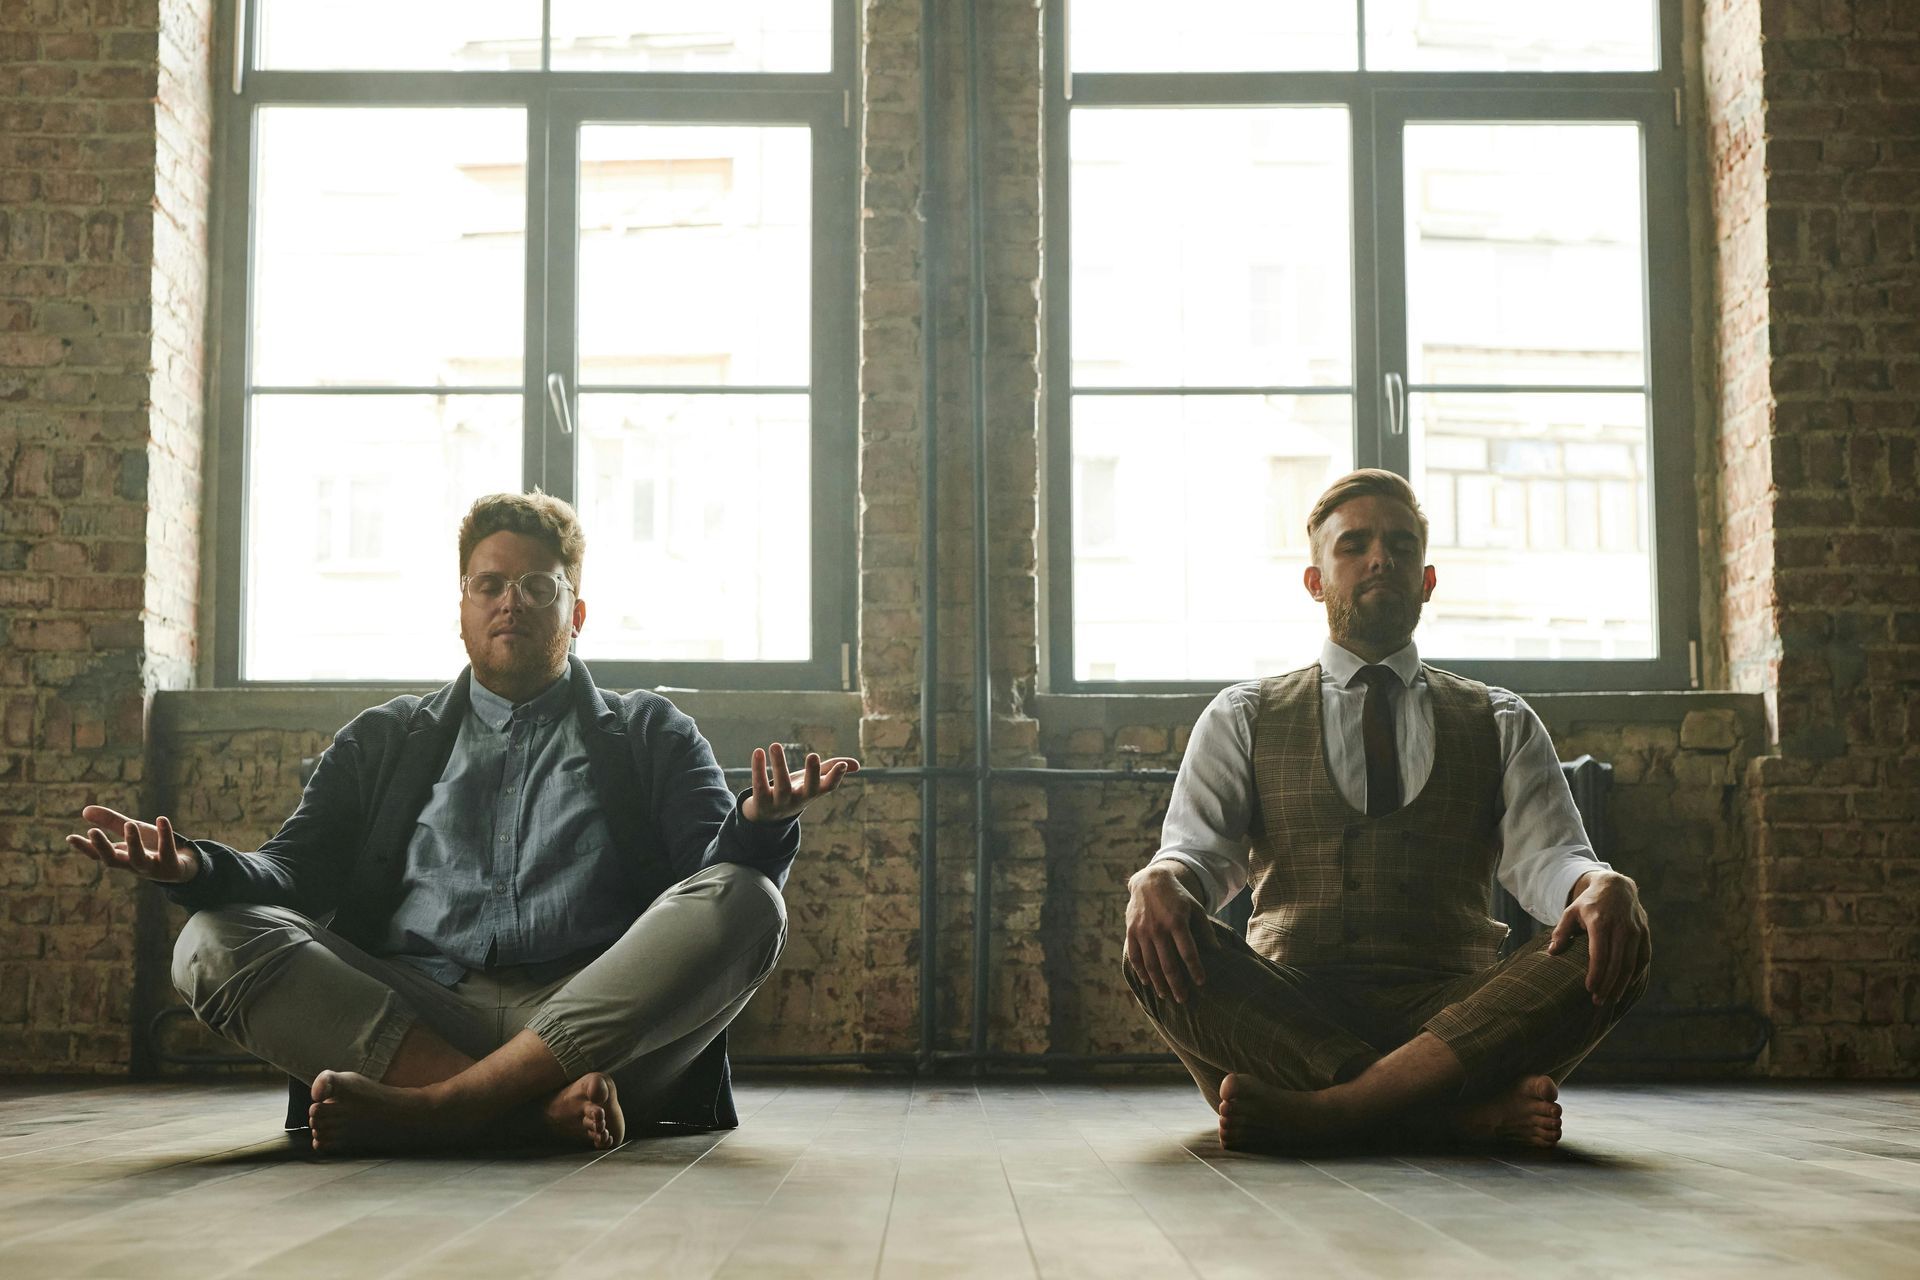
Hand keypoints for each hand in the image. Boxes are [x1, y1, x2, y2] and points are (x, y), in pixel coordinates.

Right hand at [65, 805, 198, 884]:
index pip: (98, 855)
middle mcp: (133, 865)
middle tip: (92, 831)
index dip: (84, 847)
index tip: (70, 837)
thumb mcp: (132, 832)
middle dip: (102, 847)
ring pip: (139, 860)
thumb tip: (85, 810)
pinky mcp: (171, 866)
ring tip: (130, 824)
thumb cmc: (153, 848)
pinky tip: (162, 819)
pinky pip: (168, 852)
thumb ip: (111, 822)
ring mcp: (152, 868)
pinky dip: (165, 836)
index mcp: (121, 857)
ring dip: (133, 842)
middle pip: (113, 860)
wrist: (183, 865)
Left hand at [742, 742, 859, 823]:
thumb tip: (856, 765)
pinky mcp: (761, 802)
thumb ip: (831, 770)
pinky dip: (758, 769)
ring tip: (775, 745)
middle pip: (808, 789)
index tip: (842, 765)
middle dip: (812, 773)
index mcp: (813, 792)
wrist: (767, 816)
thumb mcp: (813, 781)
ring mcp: (780, 803)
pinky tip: (758, 752)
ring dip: (779, 765)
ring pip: (781, 786)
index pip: (828, 787)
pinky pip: (759, 786)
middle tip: (813, 755)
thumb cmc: (795, 791)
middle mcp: (799, 799)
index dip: (836, 777)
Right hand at [1124, 862, 1217, 1003]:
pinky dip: (1141, 971)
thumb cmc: (1178, 897)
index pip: (1188, 952)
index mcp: (1178, 922)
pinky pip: (1135, 956)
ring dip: (1158, 983)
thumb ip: (1205, 930)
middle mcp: (1159, 928)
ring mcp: (1142, 931)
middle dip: (1176, 984)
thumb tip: (1217, 951)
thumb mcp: (1196, 908)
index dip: (1195, 970)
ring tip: (1165, 996)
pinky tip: (1148, 982)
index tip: (1201, 983)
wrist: (1150, 881)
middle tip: (1182, 1000)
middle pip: (1168, 964)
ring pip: (1150, 964)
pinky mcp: (1131, 932)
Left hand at [1548, 870, 1649, 1005]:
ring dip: (1622, 984)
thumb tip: (1552, 952)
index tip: (1589, 989)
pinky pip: (1643, 958)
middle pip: (1617, 964)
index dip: (1596, 974)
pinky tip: (1626, 985)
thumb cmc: (1589, 903)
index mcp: (1600, 922)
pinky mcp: (1645, 933)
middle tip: (1598, 1001)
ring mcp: (1635, 930)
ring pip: (1631, 964)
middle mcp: (1621, 927)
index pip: (1600, 955)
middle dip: (1608, 985)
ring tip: (1611, 998)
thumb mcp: (1571, 911)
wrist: (1616, 886)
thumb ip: (1561, 932)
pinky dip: (1636, 973)